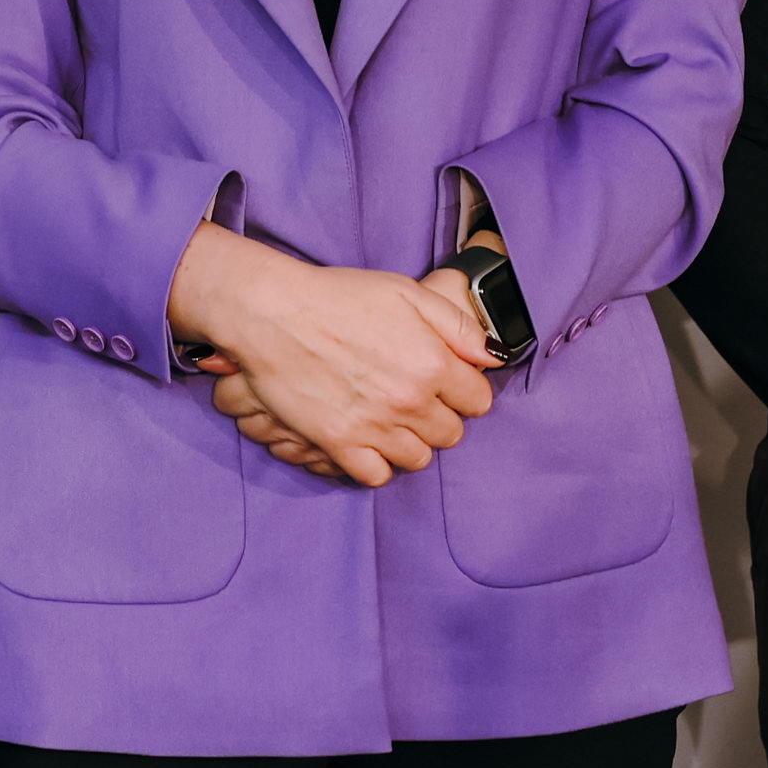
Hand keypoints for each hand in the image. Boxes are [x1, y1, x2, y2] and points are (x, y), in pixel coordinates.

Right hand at [167, 222, 495, 487]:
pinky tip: (369, 441)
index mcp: (432, 362)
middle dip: (439, 417)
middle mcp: (410, 400)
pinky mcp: (339, 443)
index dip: (464, 390)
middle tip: (414, 399)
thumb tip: (493, 357)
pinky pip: (377, 475)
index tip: (446, 383)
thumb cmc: (338, 296)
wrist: (274, 311)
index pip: (478, 401)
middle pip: (450, 434)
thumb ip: (458, 326)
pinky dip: (377, 463)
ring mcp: (374, 426)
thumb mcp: (407, 292)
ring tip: (392, 421)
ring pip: (418, 458)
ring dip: (410, 442)